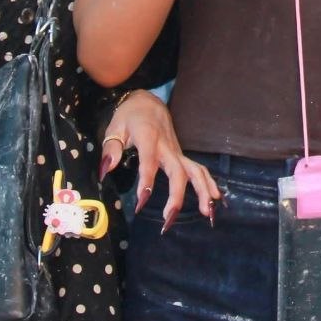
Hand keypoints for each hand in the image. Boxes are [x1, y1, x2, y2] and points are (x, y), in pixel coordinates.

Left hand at [99, 90, 221, 227]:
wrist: (148, 101)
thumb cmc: (129, 115)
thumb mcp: (115, 127)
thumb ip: (111, 148)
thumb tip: (106, 170)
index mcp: (148, 138)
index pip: (149, 162)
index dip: (146, 182)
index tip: (141, 204)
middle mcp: (167, 146)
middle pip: (178, 172)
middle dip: (177, 196)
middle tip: (168, 219)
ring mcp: (177, 151)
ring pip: (195, 170)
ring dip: (202, 190)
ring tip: (206, 212)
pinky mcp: (181, 155)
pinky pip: (198, 168)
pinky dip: (208, 183)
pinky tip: (215, 199)